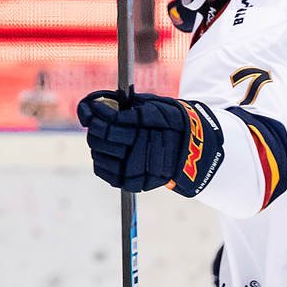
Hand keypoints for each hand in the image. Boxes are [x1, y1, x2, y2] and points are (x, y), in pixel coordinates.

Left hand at [77, 91, 217, 194]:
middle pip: (100, 137)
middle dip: (94, 126)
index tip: (90, 106)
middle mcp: (141, 148)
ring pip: (98, 154)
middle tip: (97, 121)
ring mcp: (136, 167)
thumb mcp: (153, 105)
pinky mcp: (132, 182)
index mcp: (147, 126)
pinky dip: (101, 160)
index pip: (108, 120)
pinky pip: (103, 170)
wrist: (195, 153)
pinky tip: (109, 152)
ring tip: (106, 138)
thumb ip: (125, 104)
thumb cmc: (173, 123)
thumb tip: (93, 104)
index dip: (94, 110)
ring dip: (97, 144)